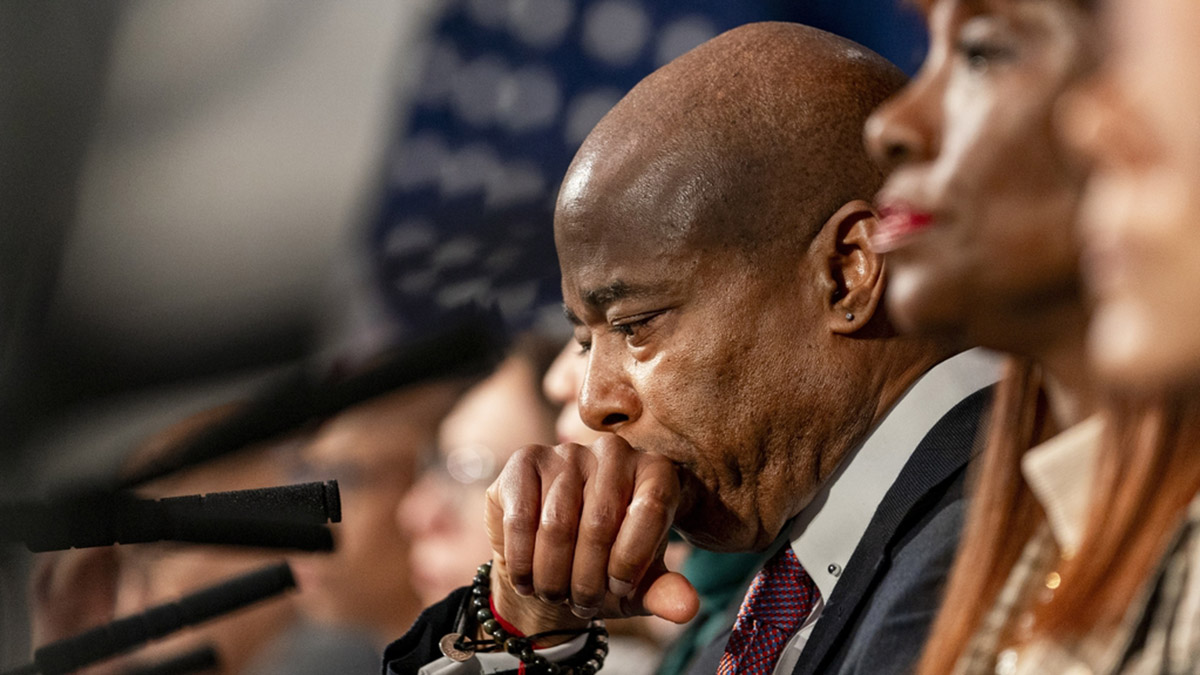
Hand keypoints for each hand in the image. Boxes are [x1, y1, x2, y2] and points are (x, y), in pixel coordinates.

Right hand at [484, 435, 699, 636]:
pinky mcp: (526, 460)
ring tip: (555, 595)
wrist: (554, 558)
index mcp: (655, 472)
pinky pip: (521, 518)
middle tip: (583, 604)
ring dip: (553, 576)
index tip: (621, 589)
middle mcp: (614, 451)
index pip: (651, 508)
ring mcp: (568, 452)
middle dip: (588, 579)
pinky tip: (526, 580)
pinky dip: (522, 561)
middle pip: (600, 521)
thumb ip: (664, 592)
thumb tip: (686, 608)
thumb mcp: (638, 586)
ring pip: (557, 525)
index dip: (632, 559)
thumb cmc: (606, 568)